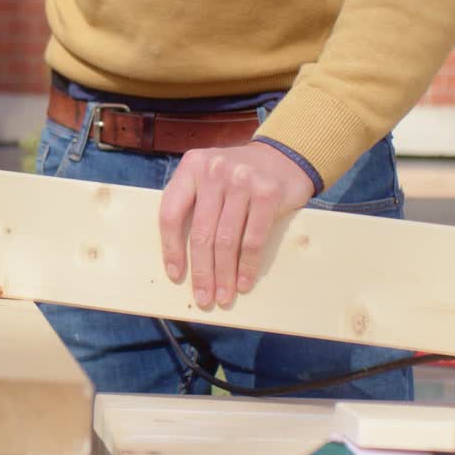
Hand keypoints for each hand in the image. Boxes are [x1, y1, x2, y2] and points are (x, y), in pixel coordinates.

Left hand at [159, 141, 314, 308]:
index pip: (170, 213)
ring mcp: (242, 180)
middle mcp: (214, 170)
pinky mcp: (268, 193)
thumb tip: (181, 259)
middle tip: (203, 298)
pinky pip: (253, 238)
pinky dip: (247, 265)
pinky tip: (244, 282)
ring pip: (227, 239)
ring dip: (224, 275)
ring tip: (224, 296)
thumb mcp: (208, 176)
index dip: (171, 248)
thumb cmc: (237, 177)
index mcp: (190, 167)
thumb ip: (193, 203)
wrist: (284, 156)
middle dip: (202, 271)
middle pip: (201, 233)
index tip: (175, 275)